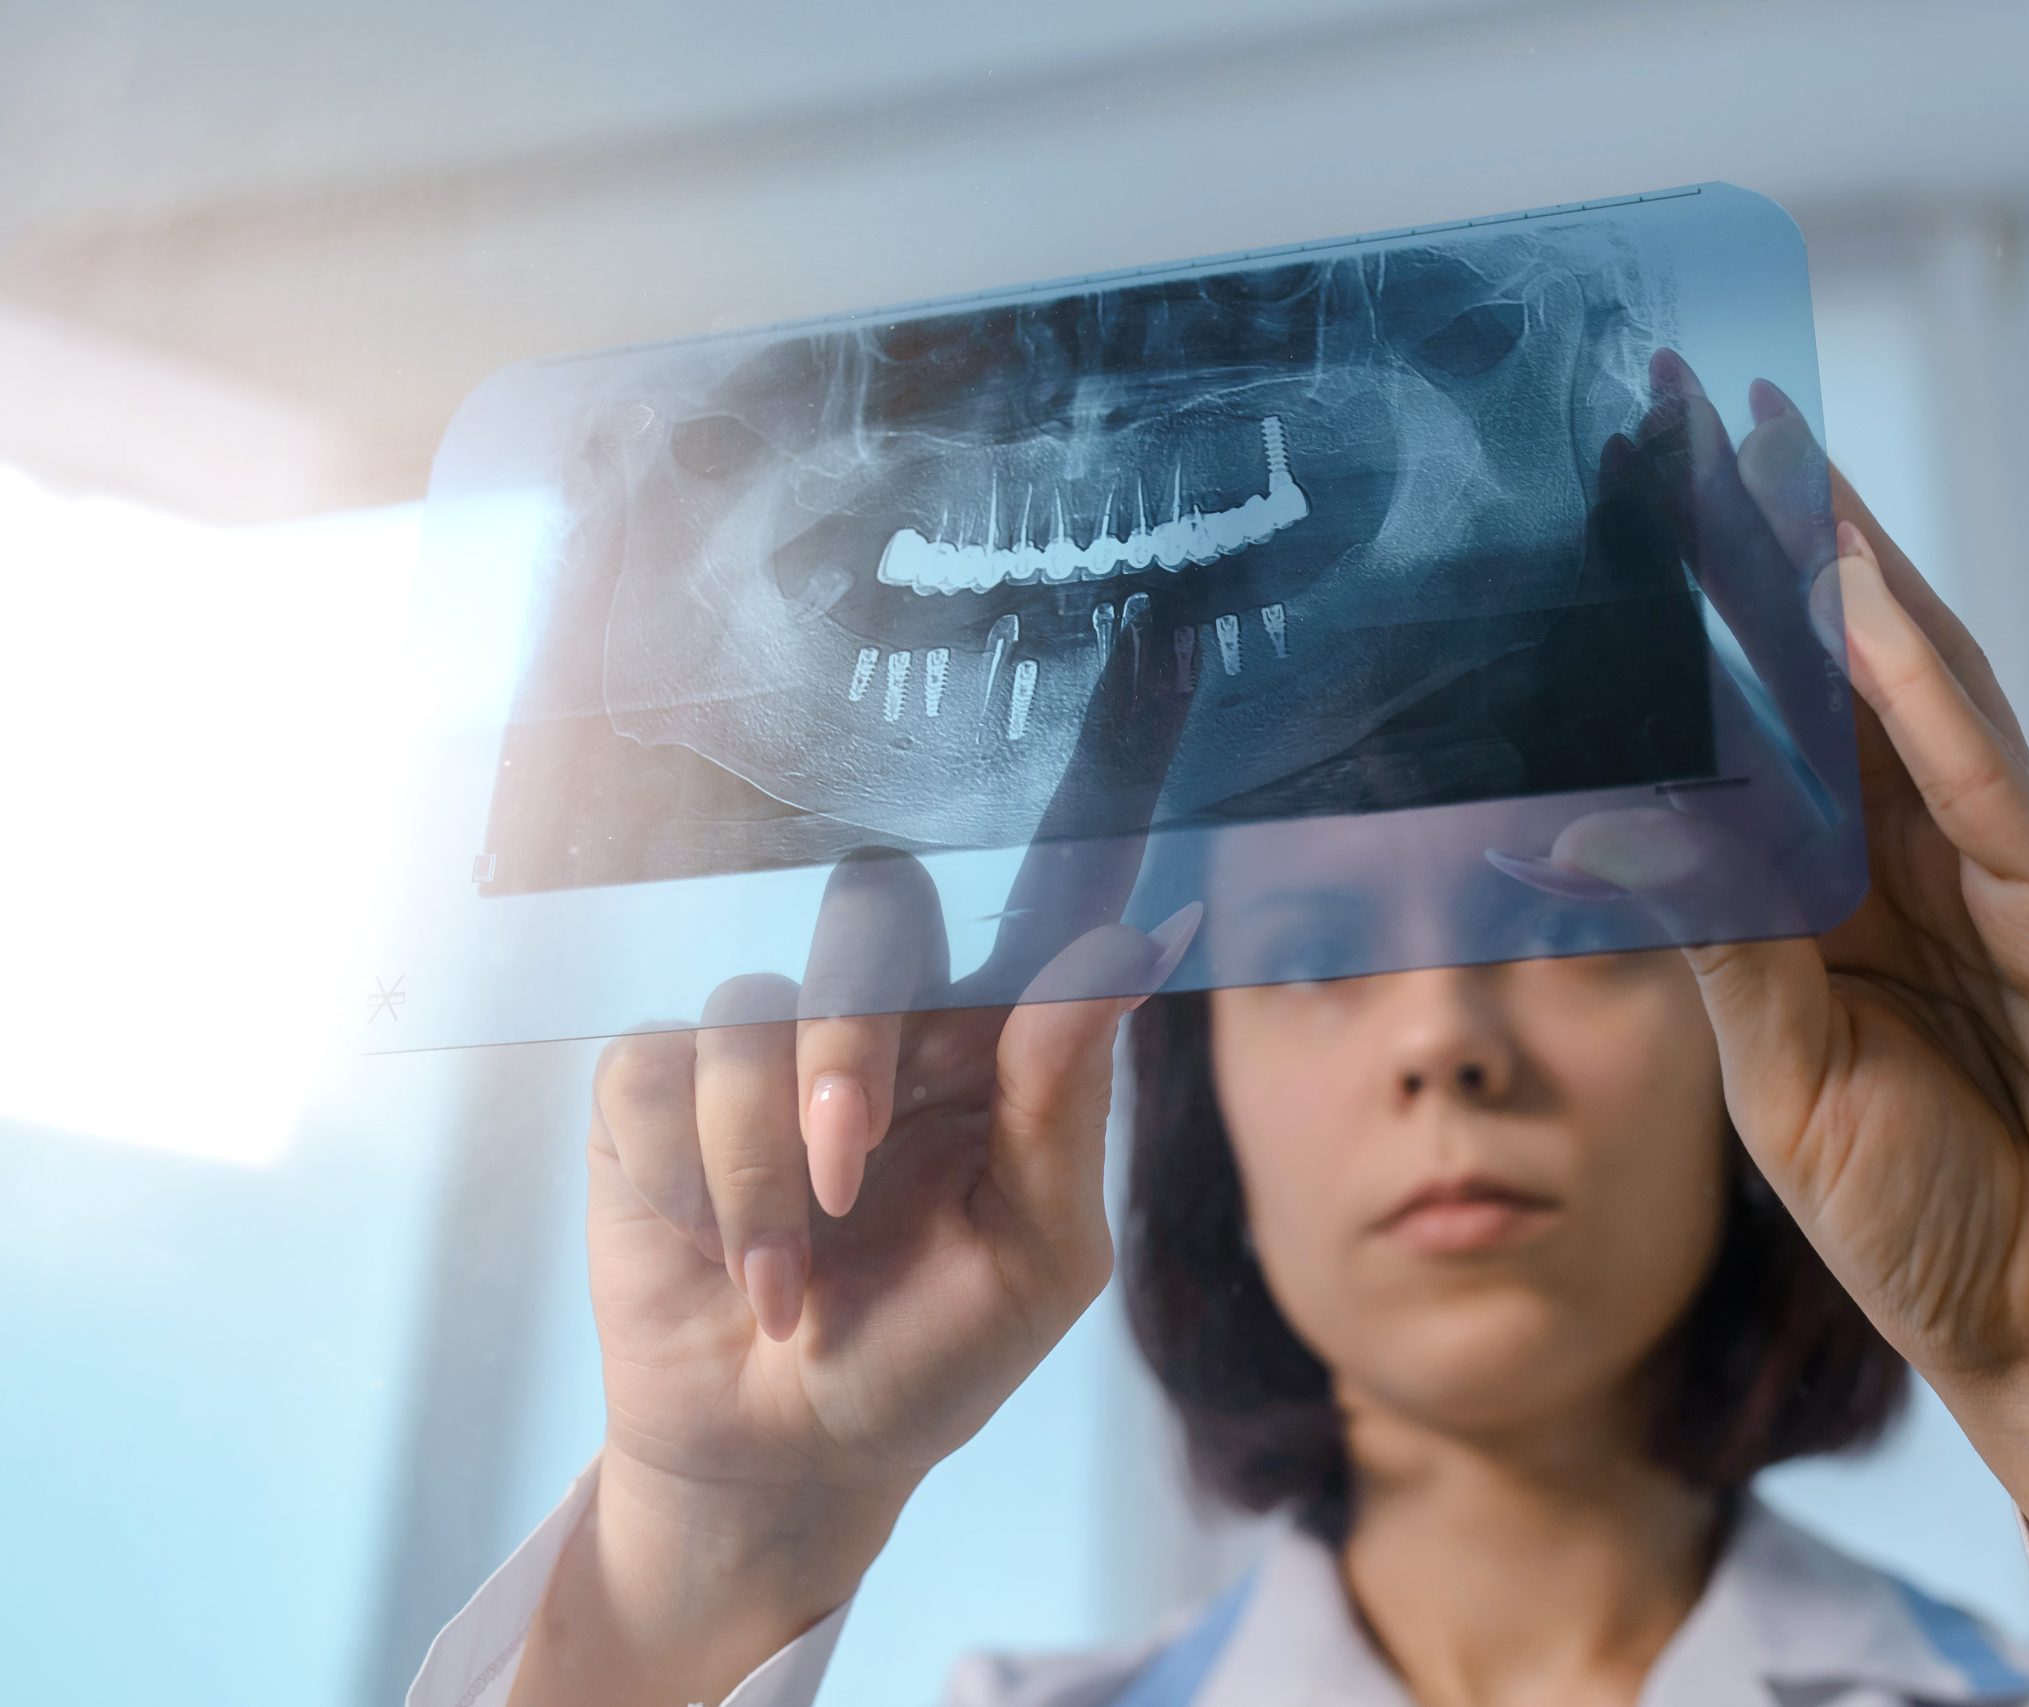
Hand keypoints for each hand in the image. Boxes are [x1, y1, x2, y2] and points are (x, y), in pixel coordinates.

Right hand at [515, 617, 1202, 1704]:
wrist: (788, 1458)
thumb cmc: (928, 1357)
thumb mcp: (1033, 1259)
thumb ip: (1064, 1100)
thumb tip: (1131, 931)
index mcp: (994, 1046)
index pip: (1047, 883)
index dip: (1098, 775)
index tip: (1153, 658)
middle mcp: (884, 1018)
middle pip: (872, 902)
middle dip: (856, 1039)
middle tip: (849, 1159)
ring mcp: (762, 1049)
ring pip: (759, 1008)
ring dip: (772, 1166)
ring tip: (798, 1284)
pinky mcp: (655, 1092)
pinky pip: (669, 1068)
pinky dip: (708, 1185)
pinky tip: (736, 1271)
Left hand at [1551, 351, 2028, 1703]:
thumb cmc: (1924, 1209)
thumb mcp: (1782, 1066)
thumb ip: (1711, 936)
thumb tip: (1576, 831)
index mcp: (1841, 884)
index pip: (1756, 713)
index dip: (1688, 609)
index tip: (1604, 502)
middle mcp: (1925, 848)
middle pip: (1830, 662)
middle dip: (1755, 540)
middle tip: (1671, 407)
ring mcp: (2016, 865)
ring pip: (1914, 686)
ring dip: (1837, 568)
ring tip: (1758, 453)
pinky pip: (1992, 783)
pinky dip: (1923, 691)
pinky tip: (1859, 604)